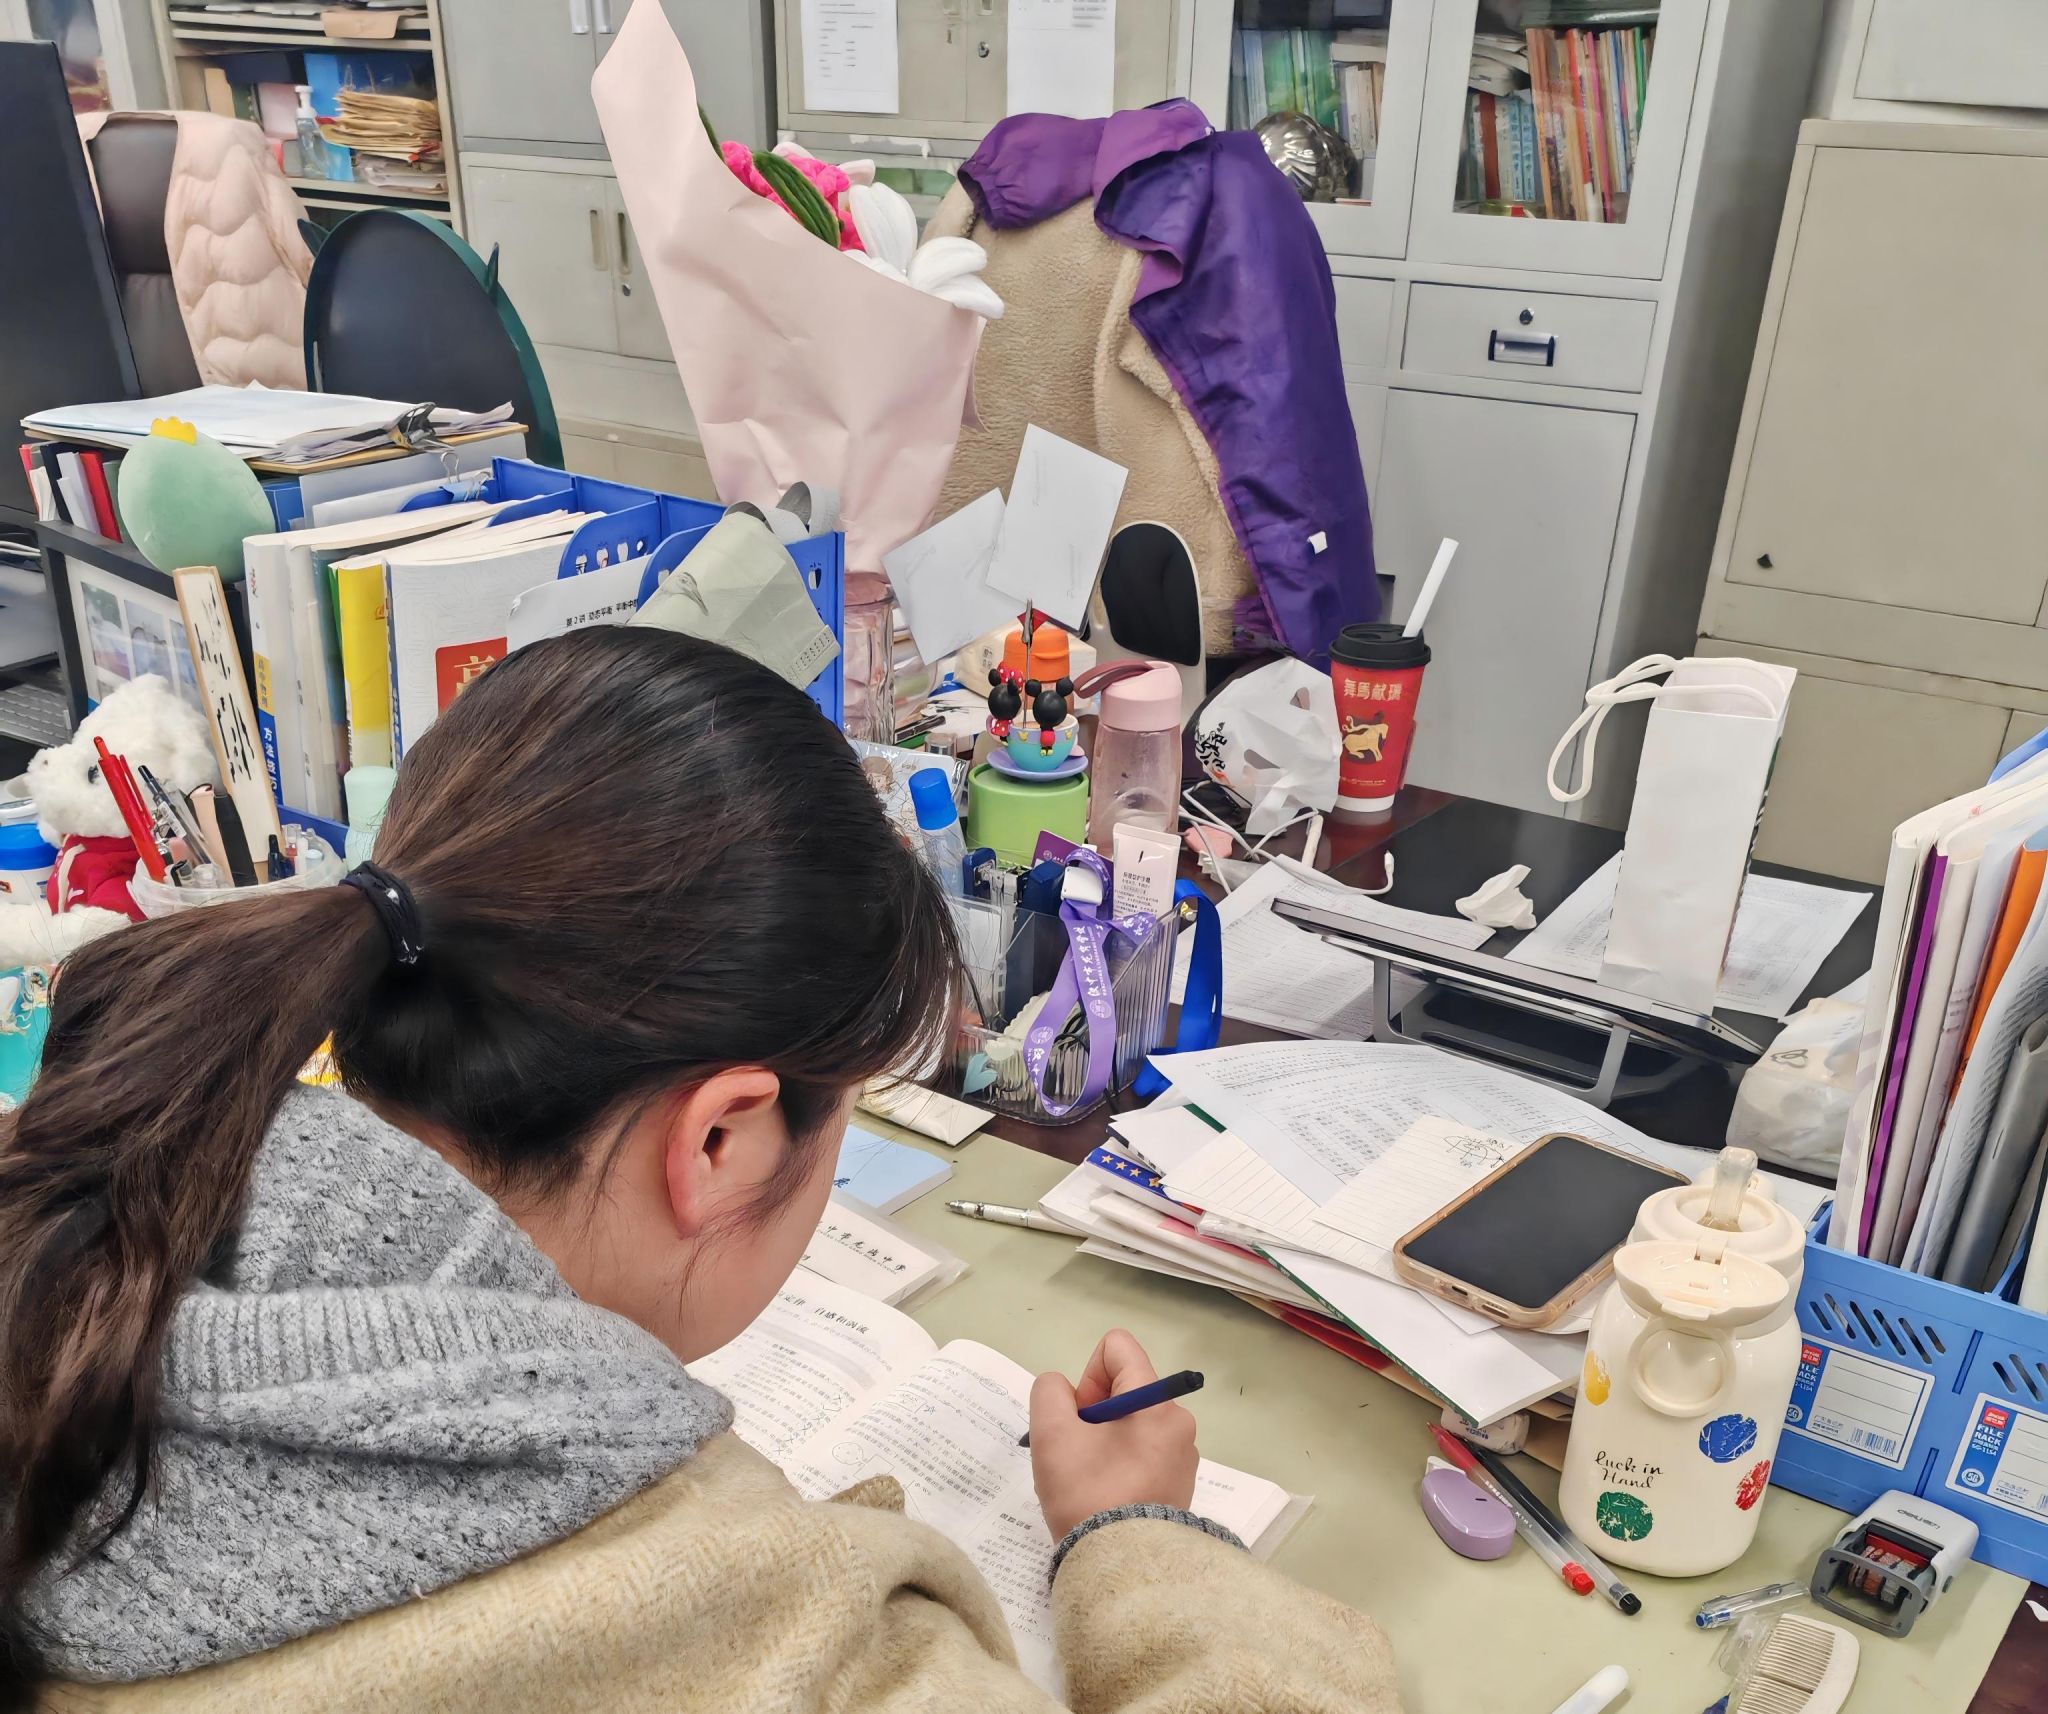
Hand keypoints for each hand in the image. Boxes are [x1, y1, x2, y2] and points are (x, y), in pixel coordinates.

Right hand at [1029, 1328, 1198, 1541]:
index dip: (1087, 1375)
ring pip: (1133, 1423)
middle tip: (1077, 1453)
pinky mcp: (1180, 1485)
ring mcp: (1183, 1456)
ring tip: (1090, 1480)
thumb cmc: (1088, 1492)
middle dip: (1094, 1412)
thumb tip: (1067, 1393)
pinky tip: (1107, 1495)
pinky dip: (1122, 1463)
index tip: (1079, 1417)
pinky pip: (1145, 1453)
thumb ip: (1049, 1392)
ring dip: (1106, 1440)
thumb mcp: (1052, 1434)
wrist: (1122, 1567)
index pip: (1118, 1348)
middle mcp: (1179, 1421)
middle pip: (1125, 1388)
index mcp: (1155, 1401)